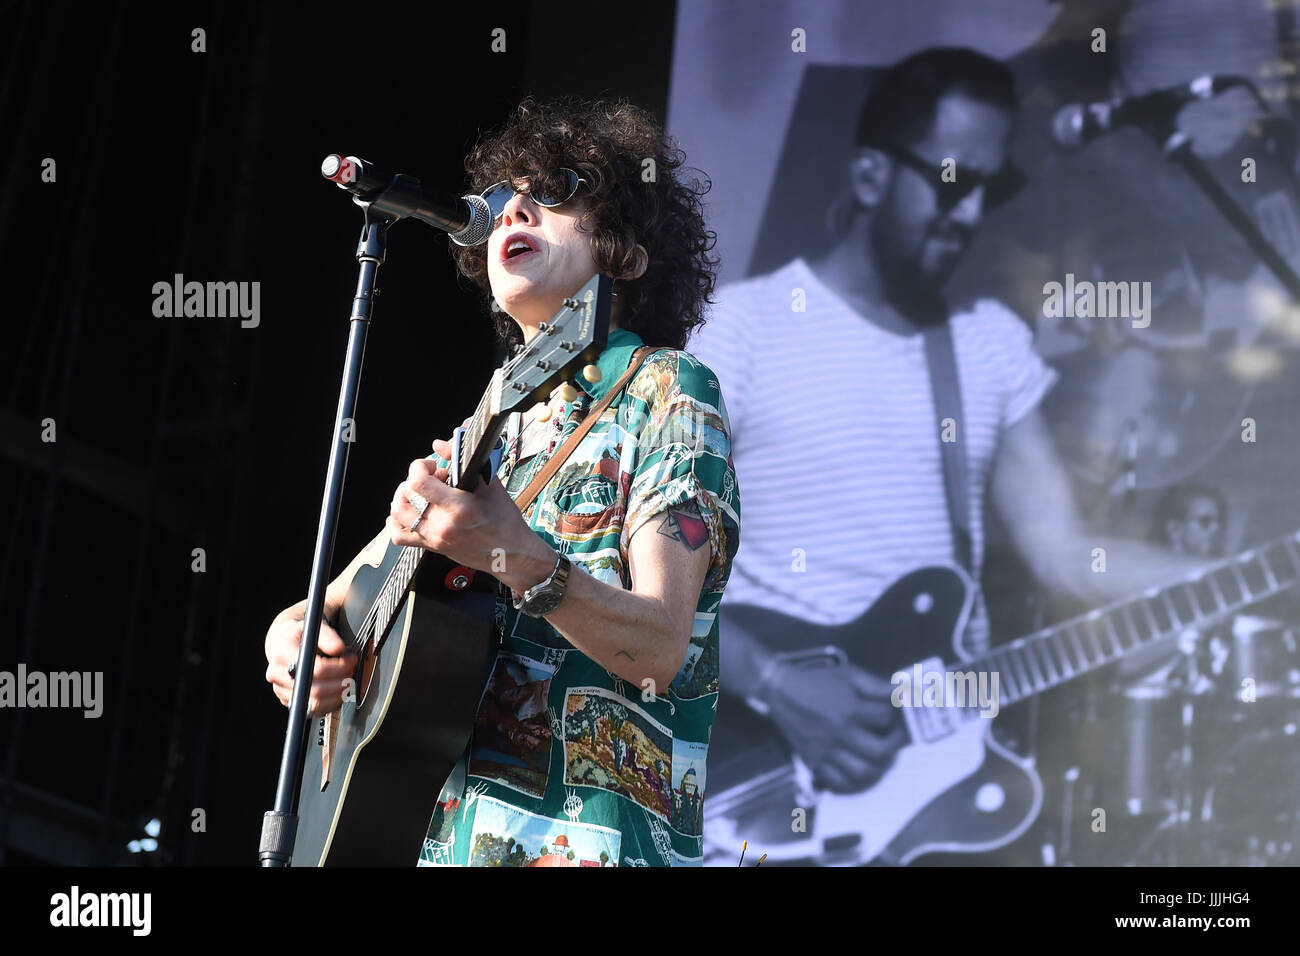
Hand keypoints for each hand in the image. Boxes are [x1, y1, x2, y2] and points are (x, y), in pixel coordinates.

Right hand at [264, 604, 356, 717]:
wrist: (283, 642)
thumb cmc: (299, 634)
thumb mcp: (312, 625)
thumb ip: (328, 635)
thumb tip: (340, 649)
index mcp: (281, 653)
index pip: (315, 669)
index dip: (339, 667)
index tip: (351, 660)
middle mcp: (277, 675)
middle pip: (316, 690)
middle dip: (341, 682)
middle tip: (352, 670)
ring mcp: (282, 690)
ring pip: (315, 704)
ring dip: (339, 694)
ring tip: (347, 679)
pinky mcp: (289, 701)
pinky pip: (314, 710)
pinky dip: (331, 703)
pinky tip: (338, 690)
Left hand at [386, 439, 550, 584]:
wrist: (510, 552)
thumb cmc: (504, 521)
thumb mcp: (490, 484)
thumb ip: (462, 461)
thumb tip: (441, 445)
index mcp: (458, 507)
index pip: (419, 482)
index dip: (419, 467)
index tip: (431, 465)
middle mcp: (442, 524)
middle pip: (406, 494)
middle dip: (415, 479)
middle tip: (433, 479)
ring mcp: (434, 537)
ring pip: (398, 513)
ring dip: (403, 497)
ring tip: (418, 492)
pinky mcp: (432, 547)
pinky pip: (399, 536)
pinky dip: (395, 522)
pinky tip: (407, 512)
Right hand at [763, 663, 907, 793]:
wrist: (781, 691)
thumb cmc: (819, 681)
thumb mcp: (849, 675)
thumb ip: (876, 686)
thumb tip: (903, 694)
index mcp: (849, 708)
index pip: (885, 719)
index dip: (896, 716)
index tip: (898, 716)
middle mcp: (839, 733)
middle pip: (879, 751)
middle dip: (893, 745)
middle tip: (894, 740)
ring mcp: (826, 751)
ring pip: (862, 772)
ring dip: (877, 766)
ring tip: (878, 756)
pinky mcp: (815, 762)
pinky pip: (839, 783)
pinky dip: (853, 782)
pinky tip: (858, 768)